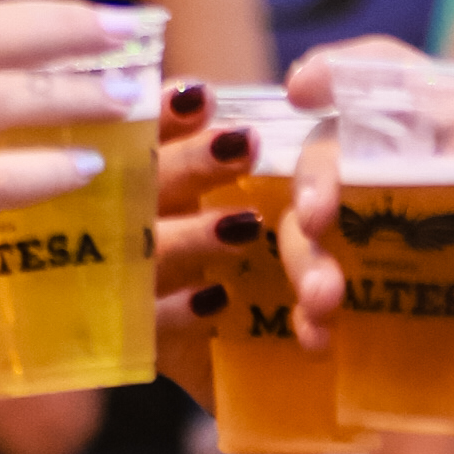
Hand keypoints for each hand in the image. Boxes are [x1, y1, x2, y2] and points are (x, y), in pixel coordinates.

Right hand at [153, 73, 306, 410]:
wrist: (318, 371)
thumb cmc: (311, 265)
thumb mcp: (315, 190)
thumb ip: (301, 131)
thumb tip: (311, 81)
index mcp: (162, 179)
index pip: (146, 134)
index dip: (165, 112)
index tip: (203, 96)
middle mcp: (138, 228)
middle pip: (137, 189)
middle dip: (186, 164)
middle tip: (241, 145)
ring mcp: (135, 290)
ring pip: (141, 258)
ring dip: (190, 238)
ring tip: (244, 227)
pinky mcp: (150, 350)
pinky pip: (148, 330)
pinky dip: (182, 312)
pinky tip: (218, 299)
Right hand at [281, 42, 453, 453]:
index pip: (401, 94)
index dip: (347, 78)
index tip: (304, 88)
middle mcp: (429, 204)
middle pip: (340, 163)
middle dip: (312, 181)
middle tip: (320, 218)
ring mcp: (403, 269)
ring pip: (320, 238)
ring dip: (302, 256)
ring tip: (326, 299)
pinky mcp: (390, 332)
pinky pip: (326, 312)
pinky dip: (307, 318)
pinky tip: (318, 339)